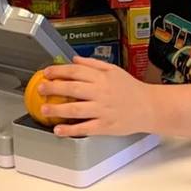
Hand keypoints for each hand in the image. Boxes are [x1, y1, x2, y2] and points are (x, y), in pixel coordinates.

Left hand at [37, 56, 153, 136]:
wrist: (149, 107)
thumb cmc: (131, 89)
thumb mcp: (114, 70)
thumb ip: (93, 64)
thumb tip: (74, 59)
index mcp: (103, 78)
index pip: (76, 71)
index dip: (59, 71)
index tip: (46, 72)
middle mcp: (101, 93)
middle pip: (73, 89)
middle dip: (54, 88)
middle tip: (41, 88)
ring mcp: (103, 110)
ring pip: (76, 109)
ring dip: (58, 110)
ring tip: (44, 109)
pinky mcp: (105, 126)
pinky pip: (85, 128)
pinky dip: (71, 130)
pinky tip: (59, 130)